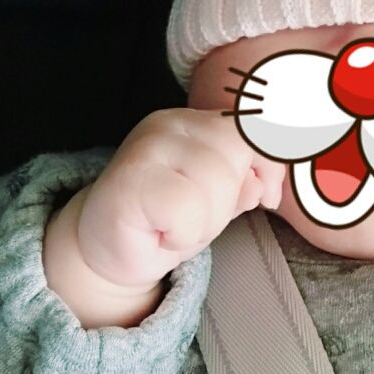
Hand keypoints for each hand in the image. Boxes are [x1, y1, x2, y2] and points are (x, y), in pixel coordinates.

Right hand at [59, 108, 285, 292]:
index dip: (271, 162)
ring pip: (216, 180)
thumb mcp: (217, 202)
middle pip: (237, 152)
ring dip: (206, 222)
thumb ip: (244, 185)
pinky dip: (184, 233)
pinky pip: (186, 208)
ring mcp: (147, 146)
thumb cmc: (164, 222)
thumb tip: (262, 184)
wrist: (102, 252)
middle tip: (196, 220)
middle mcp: (171, 123)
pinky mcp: (130, 180)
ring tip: (177, 227)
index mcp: (196, 122)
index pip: (254, 126)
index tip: (269, 198)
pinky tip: (162, 234)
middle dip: (229, 200)